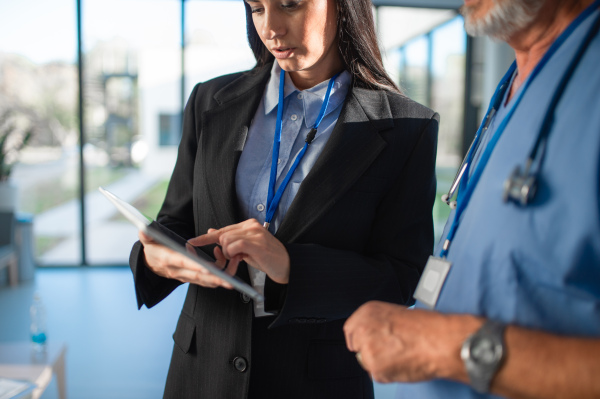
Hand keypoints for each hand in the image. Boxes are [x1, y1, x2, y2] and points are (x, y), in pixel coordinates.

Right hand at [138, 231, 238, 288]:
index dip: (194, 265)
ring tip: (233, 276)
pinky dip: (217, 277)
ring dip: (219, 279)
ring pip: (204, 280)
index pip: (182, 262)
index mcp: (167, 259)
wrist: (149, 263)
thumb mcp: (146, 240)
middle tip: (229, 281)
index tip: (206, 267)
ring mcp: (184, 276)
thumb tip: (143, 230)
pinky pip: (206, 280)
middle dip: (213, 278)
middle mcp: (177, 271)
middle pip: (197, 276)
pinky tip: (228, 268)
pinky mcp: (190, 278)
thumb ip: (146, 234)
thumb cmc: (151, 248)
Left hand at [189, 219, 290, 283]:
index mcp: (248, 225)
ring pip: (226, 241)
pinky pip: (234, 246)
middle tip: (234, 259)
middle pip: (223, 236)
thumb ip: (231, 240)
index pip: (223, 230)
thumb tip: (212, 232)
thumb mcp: (246, 249)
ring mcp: (254, 233)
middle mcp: (251, 225)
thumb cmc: (267, 258)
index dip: (206, 238)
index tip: (191, 242)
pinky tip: (241, 259)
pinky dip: (233, 255)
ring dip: (229, 254)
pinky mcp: (255, 242)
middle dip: (224, 251)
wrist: (287, 265)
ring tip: (241, 259)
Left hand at [344, 301, 478, 382]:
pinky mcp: (376, 368)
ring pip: (367, 362)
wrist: (441, 342)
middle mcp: (363, 328)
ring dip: (380, 362)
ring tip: (401, 355)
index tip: (365, 342)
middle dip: (370, 350)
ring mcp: (367, 349)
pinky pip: (378, 375)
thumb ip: (380, 323)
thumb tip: (377, 333)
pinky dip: (389, 373)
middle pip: (357, 346)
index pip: (350, 329)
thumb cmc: (428, 327)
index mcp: (368, 311)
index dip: (359, 338)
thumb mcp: (397, 313)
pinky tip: (404, 363)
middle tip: (389, 351)